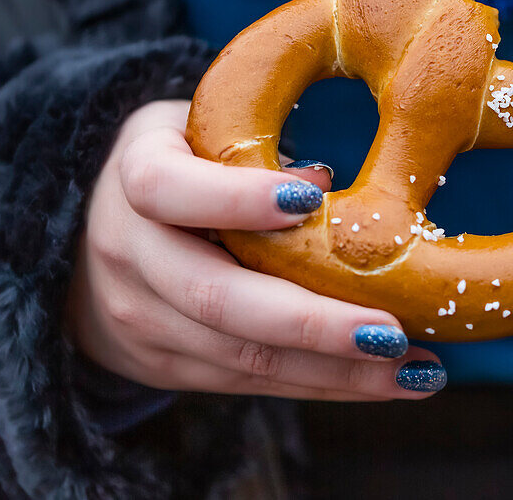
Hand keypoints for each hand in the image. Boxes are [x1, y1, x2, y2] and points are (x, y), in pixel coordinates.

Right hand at [65, 100, 444, 400]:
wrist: (96, 235)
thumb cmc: (185, 163)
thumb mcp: (206, 128)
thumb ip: (254, 147)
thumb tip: (327, 182)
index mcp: (135, 174)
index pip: (170, 189)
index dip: (236, 199)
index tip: (312, 201)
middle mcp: (128, 252)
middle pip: (215, 296)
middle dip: (312, 323)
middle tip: (392, 333)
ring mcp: (143, 318)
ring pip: (242, 356)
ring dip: (337, 371)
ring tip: (416, 371)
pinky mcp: (168, 365)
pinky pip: (252, 382)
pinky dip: (324, 383)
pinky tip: (388, 380)